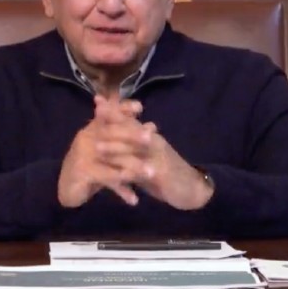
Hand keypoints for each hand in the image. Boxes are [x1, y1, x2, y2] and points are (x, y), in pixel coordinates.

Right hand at [56, 97, 143, 207]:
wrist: (68, 188)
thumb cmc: (90, 165)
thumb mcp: (107, 148)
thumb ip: (124, 136)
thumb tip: (152, 125)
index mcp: (92, 129)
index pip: (108, 114)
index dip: (123, 109)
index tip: (140, 107)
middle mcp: (86, 138)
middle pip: (111, 133)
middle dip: (133, 135)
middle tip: (152, 138)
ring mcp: (83, 155)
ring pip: (112, 159)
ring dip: (133, 166)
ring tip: (151, 173)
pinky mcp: (82, 172)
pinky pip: (106, 179)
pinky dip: (121, 189)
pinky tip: (134, 199)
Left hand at [94, 103, 213, 210]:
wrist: (193, 188)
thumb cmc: (167, 171)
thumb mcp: (147, 156)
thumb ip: (132, 146)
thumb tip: (113, 134)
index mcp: (150, 137)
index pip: (131, 120)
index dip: (114, 111)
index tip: (98, 100)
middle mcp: (154, 142)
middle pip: (132, 129)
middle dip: (113, 121)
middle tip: (95, 114)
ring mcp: (158, 157)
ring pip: (135, 149)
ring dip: (116, 147)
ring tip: (98, 147)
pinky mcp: (162, 174)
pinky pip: (145, 172)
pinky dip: (132, 173)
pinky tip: (119, 175)